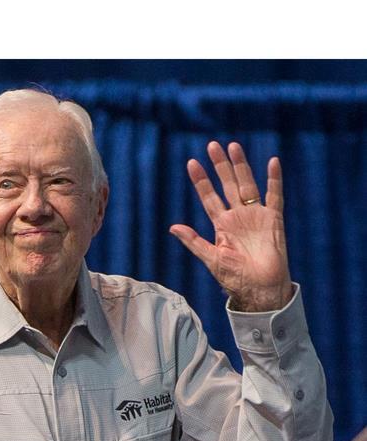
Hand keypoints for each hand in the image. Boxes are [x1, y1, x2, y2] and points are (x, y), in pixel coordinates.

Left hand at [170, 141, 292, 311]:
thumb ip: (193, 241)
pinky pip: (275, 195)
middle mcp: (238, 216)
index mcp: (221, 224)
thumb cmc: (235, 277)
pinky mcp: (273, 219)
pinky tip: (272, 162)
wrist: (260, 288)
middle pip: (228, 184)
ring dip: (240, 166)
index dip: (201, 181)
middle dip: (220, 166)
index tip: (192, 164)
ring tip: (233, 146)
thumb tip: (172, 227)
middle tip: (212, 145)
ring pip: (247, 184)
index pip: (209, 197)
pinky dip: (274, 179)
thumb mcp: (210, 258)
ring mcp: (256, 215)